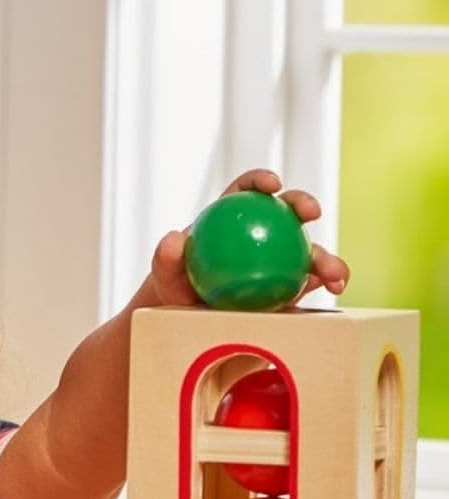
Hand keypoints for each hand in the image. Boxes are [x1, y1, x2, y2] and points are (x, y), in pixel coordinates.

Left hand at [149, 169, 349, 306]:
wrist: (189, 317)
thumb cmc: (177, 287)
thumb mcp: (165, 273)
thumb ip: (166, 257)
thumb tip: (173, 239)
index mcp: (233, 217)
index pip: (247, 191)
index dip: (261, 181)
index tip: (272, 185)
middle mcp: (262, 233)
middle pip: (287, 211)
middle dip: (305, 204)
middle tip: (312, 213)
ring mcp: (280, 259)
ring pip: (309, 250)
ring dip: (327, 257)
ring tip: (333, 273)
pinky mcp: (291, 285)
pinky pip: (311, 282)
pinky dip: (325, 283)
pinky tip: (332, 290)